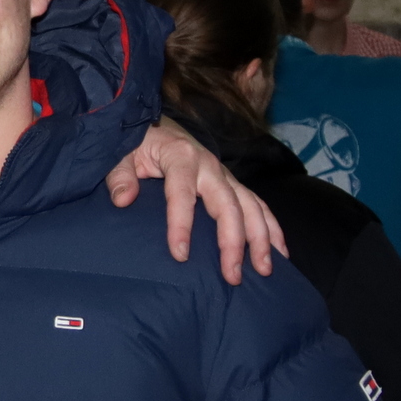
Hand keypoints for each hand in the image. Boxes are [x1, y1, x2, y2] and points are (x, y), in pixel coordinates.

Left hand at [104, 117, 286, 284]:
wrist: (155, 125)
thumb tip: (123, 200)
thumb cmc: (137, 144)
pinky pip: (258, 205)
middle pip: (228, 204)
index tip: (180, 255)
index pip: (182, 193)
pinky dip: (272, 228)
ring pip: (251, 206)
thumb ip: (120, 176)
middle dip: (233, 241)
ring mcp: (225, 175)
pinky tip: (280, 253)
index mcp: (180, 157)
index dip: (182, 225)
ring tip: (264, 269)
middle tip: (232, 275)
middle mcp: (209, 165)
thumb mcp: (121, 155)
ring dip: (261, 238)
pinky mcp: (232, 184)